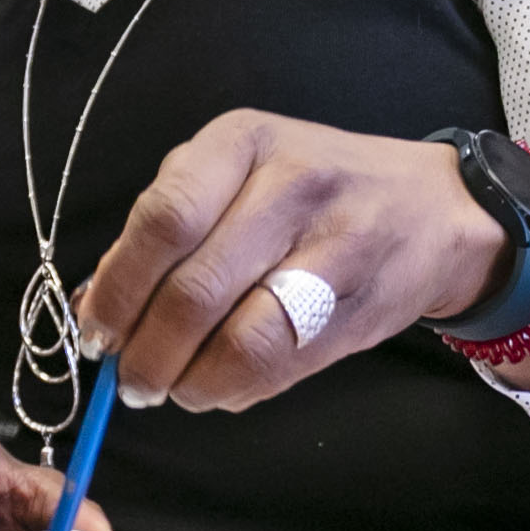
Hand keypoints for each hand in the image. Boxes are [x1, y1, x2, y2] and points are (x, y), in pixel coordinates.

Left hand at [79, 113, 510, 411]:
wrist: (433, 208)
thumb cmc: (312, 188)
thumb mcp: (238, 173)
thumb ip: (168, 226)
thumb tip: (96, 304)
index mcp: (242, 140)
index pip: (164, 219)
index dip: (119, 288)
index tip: (97, 332)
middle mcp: (291, 184)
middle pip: (196, 289)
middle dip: (148, 352)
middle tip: (131, 380)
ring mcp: (334, 247)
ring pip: (241, 340)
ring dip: (190, 382)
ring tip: (173, 388)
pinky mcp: (358, 307)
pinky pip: (281, 366)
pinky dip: (235, 390)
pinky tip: (220, 386)